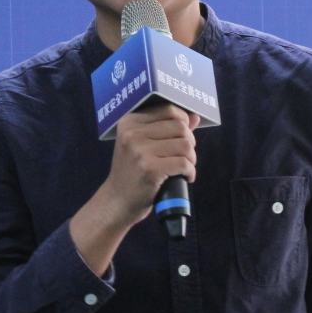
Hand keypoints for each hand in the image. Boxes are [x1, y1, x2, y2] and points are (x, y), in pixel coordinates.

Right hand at [70, 104, 199, 275]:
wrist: (116, 202)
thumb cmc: (132, 172)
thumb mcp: (141, 144)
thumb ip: (167, 127)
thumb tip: (195, 116)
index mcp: (129, 122)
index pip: (168, 110)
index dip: (183, 122)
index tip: (182, 137)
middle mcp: (132, 134)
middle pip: (180, 127)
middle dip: (190, 142)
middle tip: (184, 156)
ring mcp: (140, 152)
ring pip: (185, 145)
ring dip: (191, 158)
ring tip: (184, 167)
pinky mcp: (150, 170)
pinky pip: (184, 163)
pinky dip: (190, 172)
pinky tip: (185, 177)